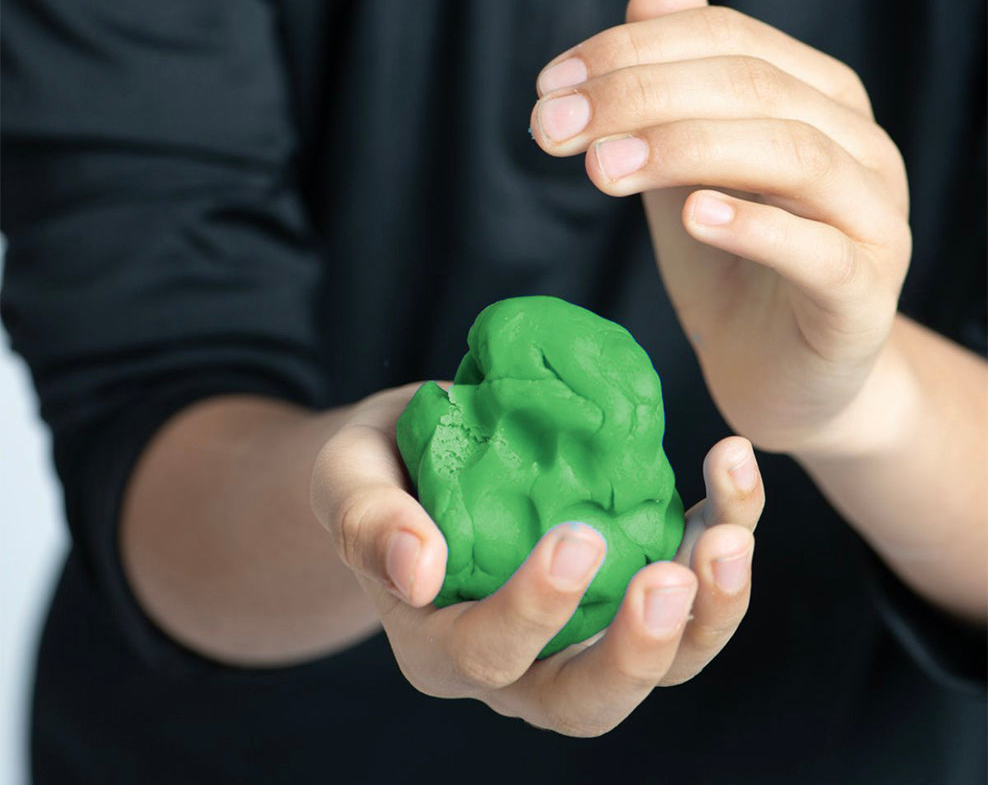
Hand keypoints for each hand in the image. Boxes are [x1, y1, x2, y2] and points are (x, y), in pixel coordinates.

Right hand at [311, 384, 763, 736]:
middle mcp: (522, 660)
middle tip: (672, 578)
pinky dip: (724, 529)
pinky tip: (731, 467)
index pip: (490, 655)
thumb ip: (367, 520)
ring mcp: (586, 625)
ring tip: (729, 536)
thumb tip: (416, 570)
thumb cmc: (380, 468)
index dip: (535, 612)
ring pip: (663, 662)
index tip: (575, 539)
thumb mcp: (349, 477)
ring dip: (711, 611)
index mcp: (442, 644)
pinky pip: (691, 580)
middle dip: (639, 652)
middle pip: (589, 699)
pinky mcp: (631, 574)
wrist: (423, 451)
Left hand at [531, 0, 911, 455]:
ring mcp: (872, 215)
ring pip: (789, 153)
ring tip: (600, 170)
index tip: (548, 87)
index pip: (725, 38)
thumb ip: (671, 89)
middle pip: (752, 85)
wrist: (781, 374)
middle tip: (553, 128)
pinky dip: (753, 225)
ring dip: (683, 149)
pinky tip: (691, 216)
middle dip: (638, 96)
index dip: (631, 50)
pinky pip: (817, 248)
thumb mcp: (683, 170)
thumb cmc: (729, 267)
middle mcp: (856, 141)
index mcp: (815, 96)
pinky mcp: (864, 290)